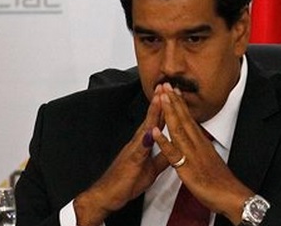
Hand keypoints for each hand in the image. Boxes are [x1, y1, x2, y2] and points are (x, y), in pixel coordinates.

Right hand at [73, 92, 168, 225]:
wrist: (107, 196)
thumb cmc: (126, 182)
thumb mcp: (151, 169)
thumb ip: (162, 158)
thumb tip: (173, 150)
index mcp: (143, 144)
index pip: (157, 122)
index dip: (165, 108)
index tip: (172, 94)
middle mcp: (138, 143)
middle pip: (151, 118)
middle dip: (159, 102)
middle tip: (166, 85)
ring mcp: (133, 150)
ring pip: (146, 127)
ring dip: (153, 112)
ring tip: (160, 98)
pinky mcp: (131, 161)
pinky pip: (139, 148)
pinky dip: (145, 139)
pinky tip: (151, 130)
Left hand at [153, 83, 253, 224]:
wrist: (231, 195)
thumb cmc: (220, 182)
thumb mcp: (210, 160)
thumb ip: (201, 149)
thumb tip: (198, 141)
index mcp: (202, 143)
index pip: (190, 119)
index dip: (181, 104)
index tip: (175, 90)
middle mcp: (198, 145)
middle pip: (184, 119)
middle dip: (174, 101)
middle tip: (167, 84)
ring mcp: (192, 155)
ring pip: (179, 130)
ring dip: (170, 113)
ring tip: (162, 98)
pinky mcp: (187, 168)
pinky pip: (173, 153)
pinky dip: (164, 142)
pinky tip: (155, 131)